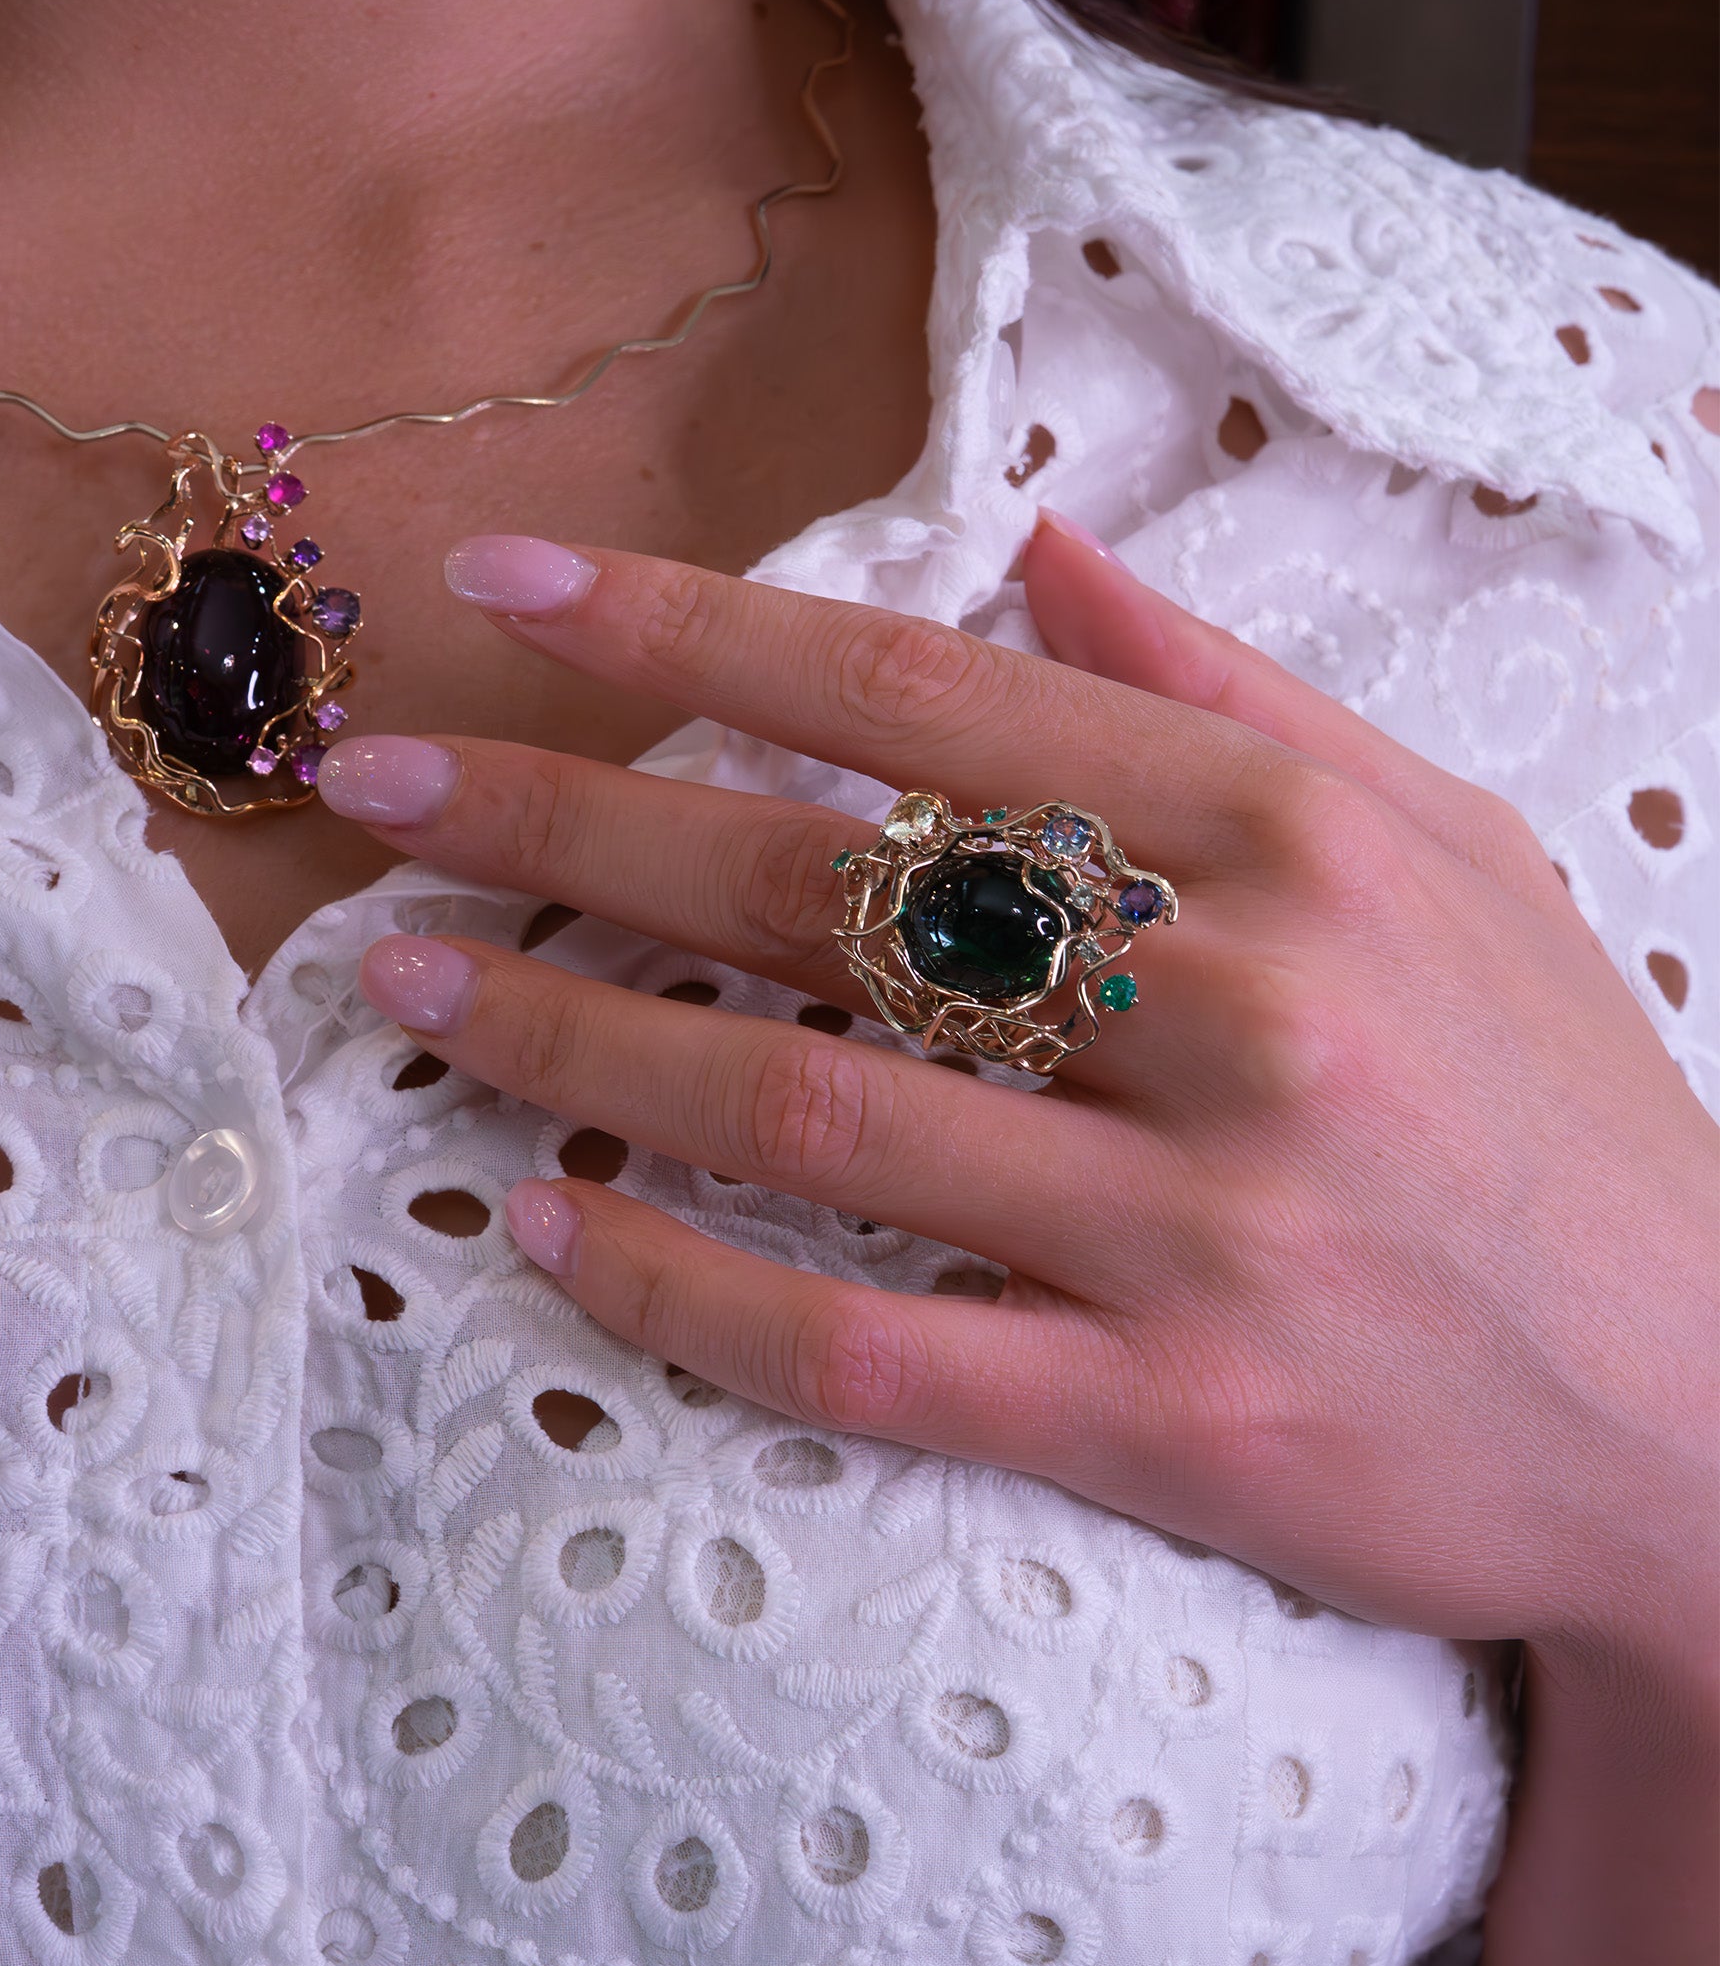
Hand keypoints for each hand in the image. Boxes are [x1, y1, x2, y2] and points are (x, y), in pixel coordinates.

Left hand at [317, 517, 1717, 1699]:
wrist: (1708, 1418)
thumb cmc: (1561, 1113)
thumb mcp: (1447, 849)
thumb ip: (1230, 688)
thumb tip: (1035, 546)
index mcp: (1298, 833)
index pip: (934, 695)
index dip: (698, 635)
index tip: (513, 590)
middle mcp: (1245, 1005)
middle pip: (832, 887)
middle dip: (571, 818)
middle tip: (377, 784)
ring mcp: (1204, 1223)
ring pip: (816, 1111)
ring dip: (582, 1042)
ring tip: (420, 989)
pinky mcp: (1171, 1419)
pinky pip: (871, 1349)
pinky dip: (691, 1290)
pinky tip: (554, 1232)